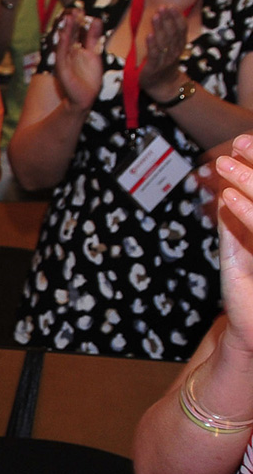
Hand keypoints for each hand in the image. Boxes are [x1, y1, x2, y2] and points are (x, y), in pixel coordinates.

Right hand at [52, 7, 103, 111]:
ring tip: (68, 18)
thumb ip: (94, 38)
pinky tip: (64, 34)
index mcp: (75, 49)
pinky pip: (61, 54)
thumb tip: (96, 19)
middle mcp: (68, 53)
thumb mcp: (94, 53)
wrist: (85, 98)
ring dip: (66, 30)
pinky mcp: (62, 68)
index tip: (80, 10)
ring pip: (64, 42)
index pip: (76, 32)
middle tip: (75, 10)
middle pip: (70, 34)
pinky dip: (62, 44)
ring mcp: (64, 60)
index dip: (78, 22)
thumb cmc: (89, 78)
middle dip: (72, 23)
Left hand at [139, 6, 189, 100]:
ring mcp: (165, 60)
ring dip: (159, 28)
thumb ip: (170, 34)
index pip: (181, 29)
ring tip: (156, 16)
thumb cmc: (164, 63)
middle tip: (162, 7)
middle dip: (167, 19)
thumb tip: (165, 15)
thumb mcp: (171, 48)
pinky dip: (152, 44)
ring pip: (164, 42)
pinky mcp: (154, 67)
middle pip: (172, 33)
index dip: (177, 17)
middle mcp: (174, 52)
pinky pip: (154, 55)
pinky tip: (149, 35)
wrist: (164, 86)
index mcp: (179, 46)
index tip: (172, 6)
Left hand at [217, 134, 252, 355]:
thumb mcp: (239, 249)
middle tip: (240, 142)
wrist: (251, 331)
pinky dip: (245, 213)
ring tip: (226, 165)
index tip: (244, 142)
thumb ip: (233, 223)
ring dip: (249, 182)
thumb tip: (222, 193)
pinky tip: (227, 198)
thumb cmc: (246, 290)